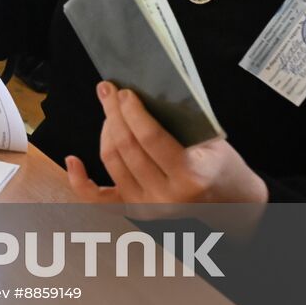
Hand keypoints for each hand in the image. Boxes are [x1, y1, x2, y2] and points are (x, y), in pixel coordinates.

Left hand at [65, 82, 268, 205]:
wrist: (232, 205)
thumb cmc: (222, 168)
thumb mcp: (213, 143)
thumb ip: (182, 123)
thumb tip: (142, 95)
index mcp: (190, 176)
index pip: (150, 138)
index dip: (132, 111)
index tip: (125, 92)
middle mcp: (166, 196)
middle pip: (127, 147)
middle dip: (114, 113)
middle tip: (108, 92)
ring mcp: (147, 207)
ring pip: (112, 161)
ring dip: (105, 131)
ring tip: (109, 111)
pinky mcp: (134, 212)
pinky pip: (98, 198)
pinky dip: (80, 180)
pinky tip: (72, 159)